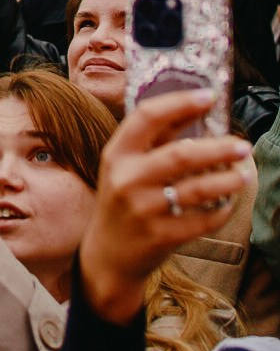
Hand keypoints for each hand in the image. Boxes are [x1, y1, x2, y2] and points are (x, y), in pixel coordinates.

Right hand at [79, 90, 252, 324]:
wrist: (107, 254)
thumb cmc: (122, 200)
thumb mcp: (124, 166)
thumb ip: (153, 140)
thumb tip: (195, 111)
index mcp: (117, 153)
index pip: (148, 117)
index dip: (180, 103)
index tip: (208, 96)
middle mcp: (127, 178)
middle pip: (181, 155)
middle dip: (219, 148)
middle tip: (242, 145)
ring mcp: (143, 209)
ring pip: (197, 189)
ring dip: (227, 180)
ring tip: (244, 175)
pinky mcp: (160, 236)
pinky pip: (201, 220)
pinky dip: (220, 210)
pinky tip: (228, 202)